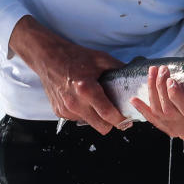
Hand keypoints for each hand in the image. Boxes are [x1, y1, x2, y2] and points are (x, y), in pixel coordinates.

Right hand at [8, 15, 129, 134]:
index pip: (108, 114)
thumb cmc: (75, 56)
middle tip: (115, 113)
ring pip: (89, 123)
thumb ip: (118, 69)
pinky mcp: (59, 112)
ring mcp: (66, 109)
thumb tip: (135, 77)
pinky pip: (77, 118)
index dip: (121, 119)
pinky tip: (81, 99)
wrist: (48, 58)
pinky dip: (83, 112)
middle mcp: (75, 103)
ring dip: (95, 117)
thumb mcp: (100, 59)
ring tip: (95, 101)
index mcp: (87, 89)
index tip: (128, 118)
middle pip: (101, 127)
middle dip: (111, 123)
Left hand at [130, 61, 183, 139]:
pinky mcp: (168, 127)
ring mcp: (181, 130)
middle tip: (159, 70)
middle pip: (172, 111)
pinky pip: (153, 120)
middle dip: (162, 89)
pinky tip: (135, 99)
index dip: (178, 97)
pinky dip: (143, 109)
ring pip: (161, 113)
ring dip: (153, 92)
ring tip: (151, 73)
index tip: (171, 80)